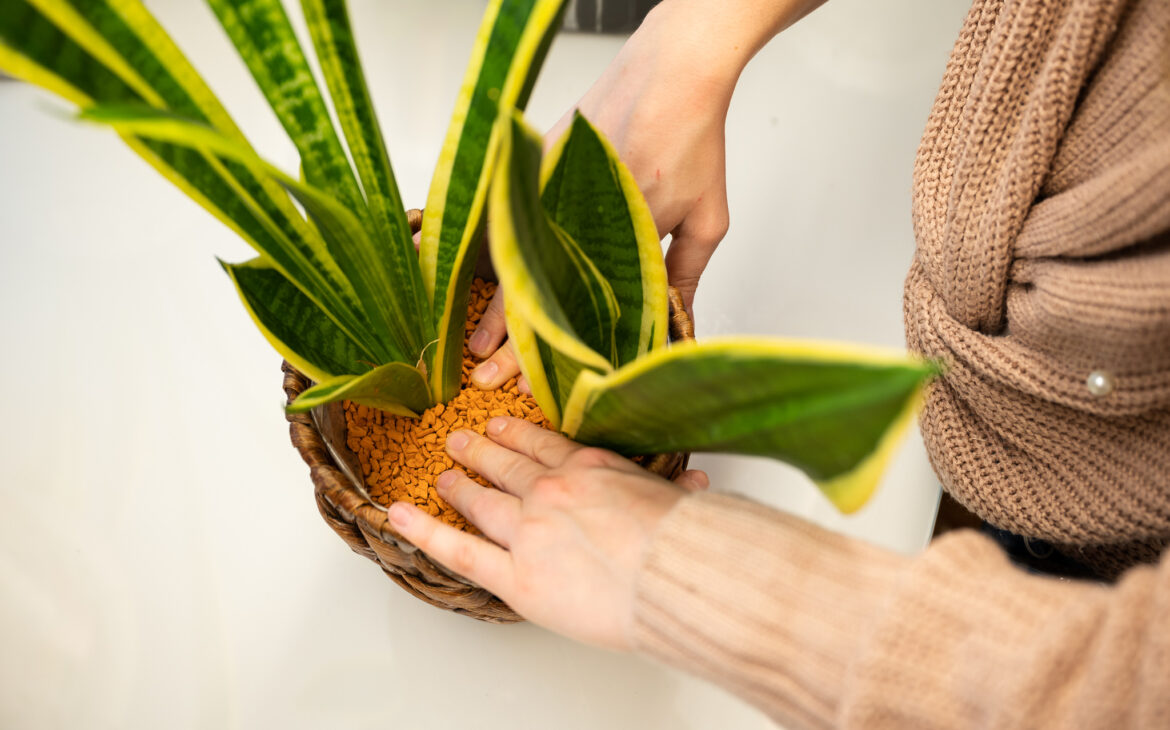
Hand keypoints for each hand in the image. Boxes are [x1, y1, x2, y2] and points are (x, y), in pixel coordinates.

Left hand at [387, 416, 708, 649]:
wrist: (679, 575)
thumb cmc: (685, 542)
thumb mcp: (682, 500)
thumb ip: (674, 487)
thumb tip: (695, 482)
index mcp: (589, 468)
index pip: (544, 446)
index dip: (518, 435)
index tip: (503, 427)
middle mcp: (550, 491)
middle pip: (506, 466)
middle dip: (481, 452)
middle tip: (461, 441)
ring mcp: (527, 531)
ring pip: (481, 502)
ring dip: (458, 487)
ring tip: (441, 478)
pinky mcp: (516, 576)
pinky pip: (458, 551)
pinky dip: (423, 531)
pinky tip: (399, 516)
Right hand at [469, 1, 817, 386]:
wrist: (673, 70)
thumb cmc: (692, 139)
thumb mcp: (706, 218)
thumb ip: (686, 273)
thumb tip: (677, 321)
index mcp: (614, 237)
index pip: (569, 310)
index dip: (546, 350)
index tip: (528, 381)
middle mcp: (572, 217)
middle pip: (530, 292)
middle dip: (507, 341)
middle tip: (484, 374)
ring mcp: (548, 188)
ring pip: (510, 257)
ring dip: (491, 300)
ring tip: (470, 337)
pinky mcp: (537, 162)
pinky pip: (505, 215)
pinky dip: (488, 247)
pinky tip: (469, 274)